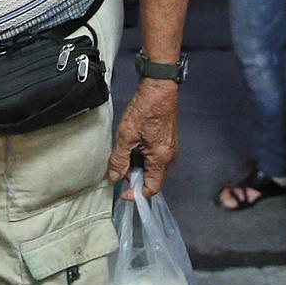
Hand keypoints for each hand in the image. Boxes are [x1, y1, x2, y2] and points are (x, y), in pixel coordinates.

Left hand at [108, 79, 180, 196]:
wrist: (159, 90)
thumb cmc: (145, 110)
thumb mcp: (126, 137)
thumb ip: (119, 160)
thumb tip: (115, 177)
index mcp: (161, 159)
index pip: (151, 189)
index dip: (135, 194)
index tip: (123, 192)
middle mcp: (169, 158)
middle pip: (152, 180)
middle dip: (135, 178)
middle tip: (121, 167)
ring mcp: (170, 150)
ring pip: (153, 169)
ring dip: (138, 167)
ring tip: (126, 151)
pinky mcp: (168, 144)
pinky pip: (156, 159)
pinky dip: (143, 158)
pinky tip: (134, 146)